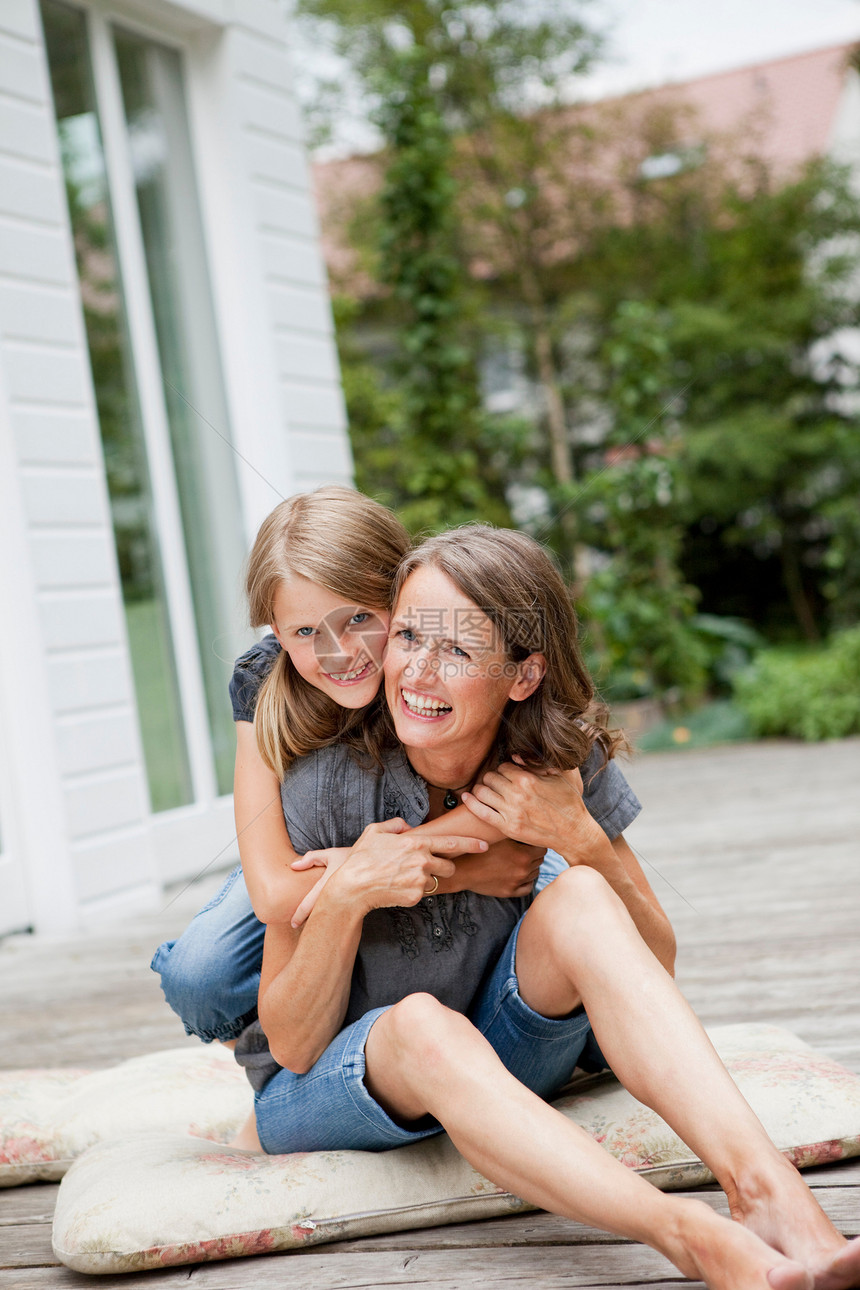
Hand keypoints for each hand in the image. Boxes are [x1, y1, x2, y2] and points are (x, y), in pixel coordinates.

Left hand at [289, 847, 352, 927]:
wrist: (375, 864)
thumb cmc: (350, 858)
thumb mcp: (330, 854)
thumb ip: (311, 858)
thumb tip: (293, 866)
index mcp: (327, 885)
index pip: (308, 905)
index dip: (299, 916)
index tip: (293, 924)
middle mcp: (335, 897)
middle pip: (318, 916)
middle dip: (308, 923)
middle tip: (297, 927)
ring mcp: (344, 904)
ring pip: (328, 918)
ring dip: (320, 922)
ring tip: (313, 926)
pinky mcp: (352, 906)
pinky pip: (338, 916)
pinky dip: (331, 918)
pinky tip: (329, 919)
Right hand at [293, 818, 487, 925]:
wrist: (353, 887)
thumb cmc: (362, 858)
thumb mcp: (375, 831)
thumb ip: (395, 824)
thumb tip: (407, 826)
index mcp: (416, 842)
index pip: (452, 842)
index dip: (471, 843)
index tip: (485, 844)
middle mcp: (422, 861)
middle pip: (449, 865)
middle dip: (443, 866)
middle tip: (426, 866)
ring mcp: (420, 880)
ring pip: (436, 880)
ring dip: (427, 878)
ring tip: (404, 876)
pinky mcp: (416, 896)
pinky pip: (422, 892)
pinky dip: (413, 890)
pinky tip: (397, 886)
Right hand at [453, 838, 546, 898]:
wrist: (463, 869)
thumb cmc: (478, 848)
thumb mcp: (498, 835)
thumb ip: (514, 829)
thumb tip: (528, 823)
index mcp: (523, 855)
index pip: (543, 847)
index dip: (536, 841)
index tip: (530, 838)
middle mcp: (523, 870)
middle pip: (540, 859)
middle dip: (535, 852)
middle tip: (525, 847)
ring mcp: (517, 882)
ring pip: (535, 872)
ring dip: (531, 866)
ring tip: (520, 859)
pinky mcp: (510, 892)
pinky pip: (528, 887)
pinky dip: (527, 880)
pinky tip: (520, 874)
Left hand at [462, 760, 597, 855]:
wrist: (574, 833)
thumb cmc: (569, 803)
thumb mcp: (560, 776)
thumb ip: (538, 763)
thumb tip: (516, 756)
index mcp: (528, 780)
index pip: (503, 766)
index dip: (504, 769)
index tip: (508, 774)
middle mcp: (517, 795)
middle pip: (490, 778)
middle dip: (492, 778)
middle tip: (496, 782)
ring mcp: (511, 812)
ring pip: (483, 793)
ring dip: (482, 789)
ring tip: (486, 790)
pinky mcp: (508, 828)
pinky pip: (481, 813)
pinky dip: (471, 803)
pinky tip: (466, 797)